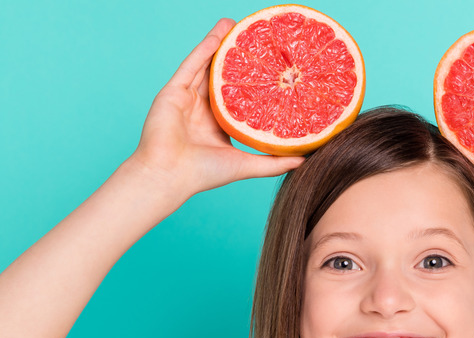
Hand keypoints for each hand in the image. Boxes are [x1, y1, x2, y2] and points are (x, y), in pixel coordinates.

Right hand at [129, 18, 302, 199]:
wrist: (169, 175)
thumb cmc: (203, 174)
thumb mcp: (246, 165)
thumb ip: (273, 162)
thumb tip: (305, 160)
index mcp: (218, 125)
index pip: (238, 97)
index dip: (252, 82)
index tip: (272, 68)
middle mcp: (202, 110)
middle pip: (222, 77)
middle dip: (236, 57)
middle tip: (254, 38)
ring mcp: (186, 99)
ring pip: (206, 66)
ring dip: (219, 44)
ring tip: (234, 25)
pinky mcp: (173, 91)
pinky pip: (191, 65)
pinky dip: (204, 49)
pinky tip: (218, 35)